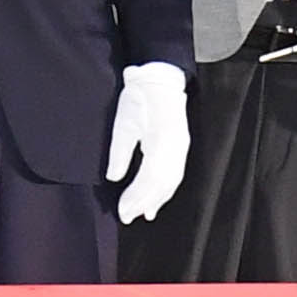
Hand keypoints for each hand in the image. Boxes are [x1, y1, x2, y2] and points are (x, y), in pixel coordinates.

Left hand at [107, 59, 191, 224]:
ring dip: (156, 200)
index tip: (122, 211)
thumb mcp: (123, 124)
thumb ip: (120, 154)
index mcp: (161, 141)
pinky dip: (165, 190)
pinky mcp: (182, 146)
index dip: (136, 197)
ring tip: (143, 214)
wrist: (159, 79)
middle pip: (162, 184)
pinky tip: (157, 199)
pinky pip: (175, 175)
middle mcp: (176, 148)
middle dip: (145, 203)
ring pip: (171, 182)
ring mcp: (182, 147)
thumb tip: (114, 178)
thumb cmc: (139, 98)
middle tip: (128, 217)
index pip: (150, 178)